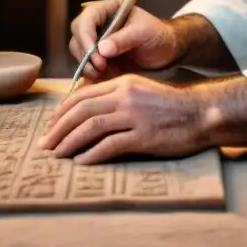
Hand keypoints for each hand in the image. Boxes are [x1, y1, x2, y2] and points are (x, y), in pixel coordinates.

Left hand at [40, 74, 207, 163]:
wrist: (201, 112)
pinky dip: (92, 155)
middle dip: (58, 129)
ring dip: (69, 143)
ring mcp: (134, 116)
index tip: (51, 125)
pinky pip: (110, 146)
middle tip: (45, 145)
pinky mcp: (144, 136)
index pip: (82, 95)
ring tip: (57, 156)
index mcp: (123, 83)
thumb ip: (117, 96)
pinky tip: (81, 163)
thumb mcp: (141, 90)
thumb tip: (89, 111)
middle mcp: (125, 96)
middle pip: (81, 111)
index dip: (62, 111)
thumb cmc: (171, 104)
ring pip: (91, 127)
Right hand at [69, 0, 179, 81]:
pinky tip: (105, 77)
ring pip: (78, 52)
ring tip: (106, 73)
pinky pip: (85, 65)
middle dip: (85, 54)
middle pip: (77, 36)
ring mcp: (95, 41)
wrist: (166, 51)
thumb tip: (102, 49)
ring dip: (87, 65)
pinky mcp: (97, 57)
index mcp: (107, 10)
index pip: (86, 20)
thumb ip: (124, 39)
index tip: (98, 56)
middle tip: (101, 68)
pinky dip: (91, 73)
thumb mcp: (144, 33)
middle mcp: (97, 23)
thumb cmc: (158, 35)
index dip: (87, 38)